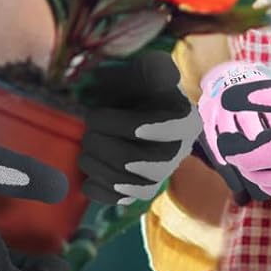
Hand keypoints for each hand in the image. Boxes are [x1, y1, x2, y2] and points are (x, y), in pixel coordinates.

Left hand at [78, 50, 201, 204]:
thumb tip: (157, 73)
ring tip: (85, 152)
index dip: (126, 125)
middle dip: (105, 146)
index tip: (96, 116)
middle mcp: (178, 153)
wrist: (143, 109)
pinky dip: (102, 193)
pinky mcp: (143, 190)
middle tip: (87, 129)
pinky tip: (87, 182)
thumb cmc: (144, 86)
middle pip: (141, 161)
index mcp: (186, 122)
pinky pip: (124, 201)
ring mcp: (162, 175)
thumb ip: (155, 68)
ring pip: (132, 185)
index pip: (162, 129)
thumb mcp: (151, 69)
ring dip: (99, 168)